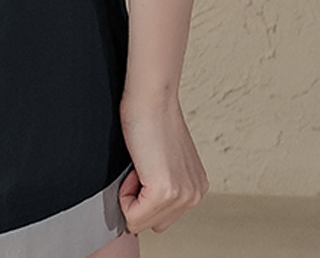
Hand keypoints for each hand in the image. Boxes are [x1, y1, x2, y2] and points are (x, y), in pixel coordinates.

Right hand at [116, 96, 208, 233]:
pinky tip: (135, 166)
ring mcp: (182, 195)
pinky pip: (133, 216)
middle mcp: (194, 194)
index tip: (144, 165)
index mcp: (196, 187)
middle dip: (137, 200)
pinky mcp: (165, 191)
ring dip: (130, 196)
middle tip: (140, 165)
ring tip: (138, 163)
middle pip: (153, 224)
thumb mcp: (165, 158)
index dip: (142, 194)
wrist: (151, 96)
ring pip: (141, 222)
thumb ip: (163, 183)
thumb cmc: (150, 116)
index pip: (162, 217)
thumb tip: (142, 202)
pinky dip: (124, 195)